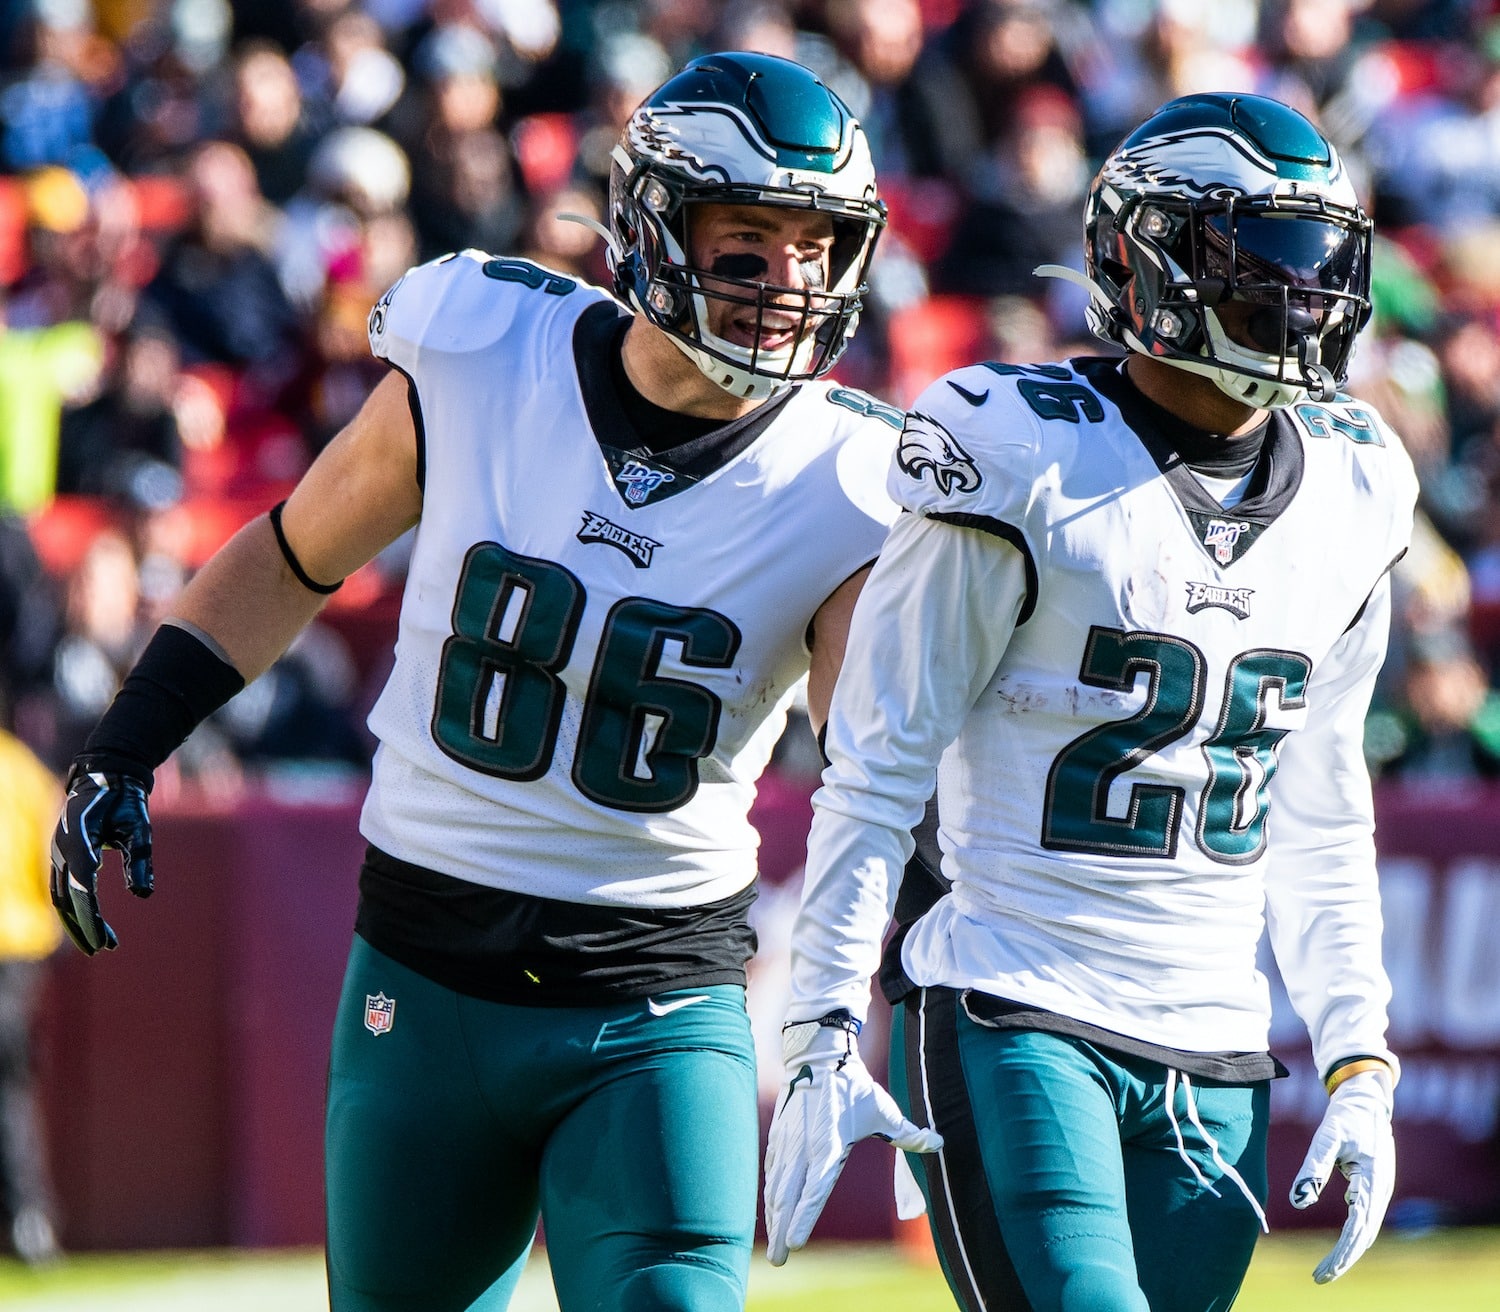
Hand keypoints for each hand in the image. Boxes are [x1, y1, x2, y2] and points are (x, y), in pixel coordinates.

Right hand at [49, 767, 154, 955]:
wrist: (106, 778)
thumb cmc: (126, 802)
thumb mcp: (140, 828)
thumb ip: (140, 859)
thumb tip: (143, 893)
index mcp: (78, 840)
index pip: (82, 887)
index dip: (91, 916)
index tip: (104, 940)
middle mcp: (62, 850)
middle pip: (67, 898)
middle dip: (84, 926)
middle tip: (103, 949)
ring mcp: (59, 854)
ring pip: (62, 897)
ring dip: (79, 922)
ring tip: (102, 943)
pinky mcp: (63, 857)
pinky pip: (64, 889)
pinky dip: (77, 909)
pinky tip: (95, 923)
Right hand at [763, 1012, 941, 1264]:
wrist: (818, 1055)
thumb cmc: (852, 1086)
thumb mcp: (883, 1109)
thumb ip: (908, 1133)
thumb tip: (938, 1143)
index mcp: (829, 1145)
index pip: (815, 1189)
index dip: (804, 1216)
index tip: (796, 1242)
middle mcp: (804, 1147)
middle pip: (789, 1197)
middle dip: (782, 1230)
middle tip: (778, 1259)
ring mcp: (788, 1142)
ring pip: (777, 1187)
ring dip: (774, 1218)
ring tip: (772, 1246)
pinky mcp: (779, 1136)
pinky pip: (770, 1171)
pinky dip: (769, 1195)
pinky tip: (770, 1212)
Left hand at [1290, 1069, 1395, 1282]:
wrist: (1364, 1100)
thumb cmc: (1345, 1117)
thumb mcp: (1326, 1138)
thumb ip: (1313, 1168)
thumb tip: (1299, 1202)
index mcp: (1374, 1181)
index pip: (1359, 1226)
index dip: (1343, 1252)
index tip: (1325, 1271)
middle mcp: (1381, 1190)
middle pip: (1365, 1235)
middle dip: (1344, 1259)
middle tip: (1320, 1278)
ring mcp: (1379, 1189)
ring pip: (1366, 1229)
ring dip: (1348, 1250)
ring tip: (1326, 1269)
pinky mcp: (1372, 1186)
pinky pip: (1364, 1217)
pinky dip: (1352, 1235)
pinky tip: (1338, 1247)